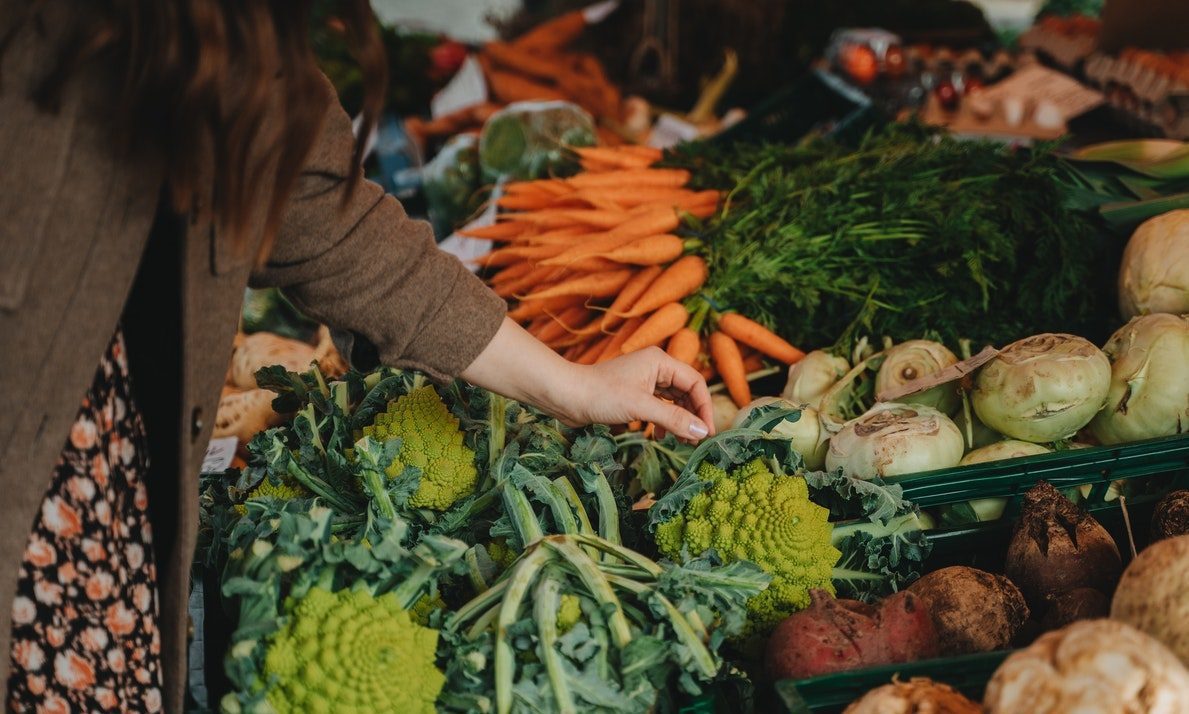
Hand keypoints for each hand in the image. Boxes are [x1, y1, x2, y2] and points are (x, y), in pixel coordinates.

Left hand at [559, 348, 714, 442]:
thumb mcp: (641, 407)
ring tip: (682, 441)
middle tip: (696, 441)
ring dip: (679, 421)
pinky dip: (663, 421)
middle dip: (692, 416)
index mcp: (660, 361)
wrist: (567, 396)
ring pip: (673, 401)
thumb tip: (702, 432)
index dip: (704, 407)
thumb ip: (674, 419)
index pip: (695, 382)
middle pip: (686, 392)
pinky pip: (658, 407)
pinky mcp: (634, 394)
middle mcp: (655, 367)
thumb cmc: (602, 395)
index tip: (707, 431)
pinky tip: (659, 437)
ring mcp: (644, 380)